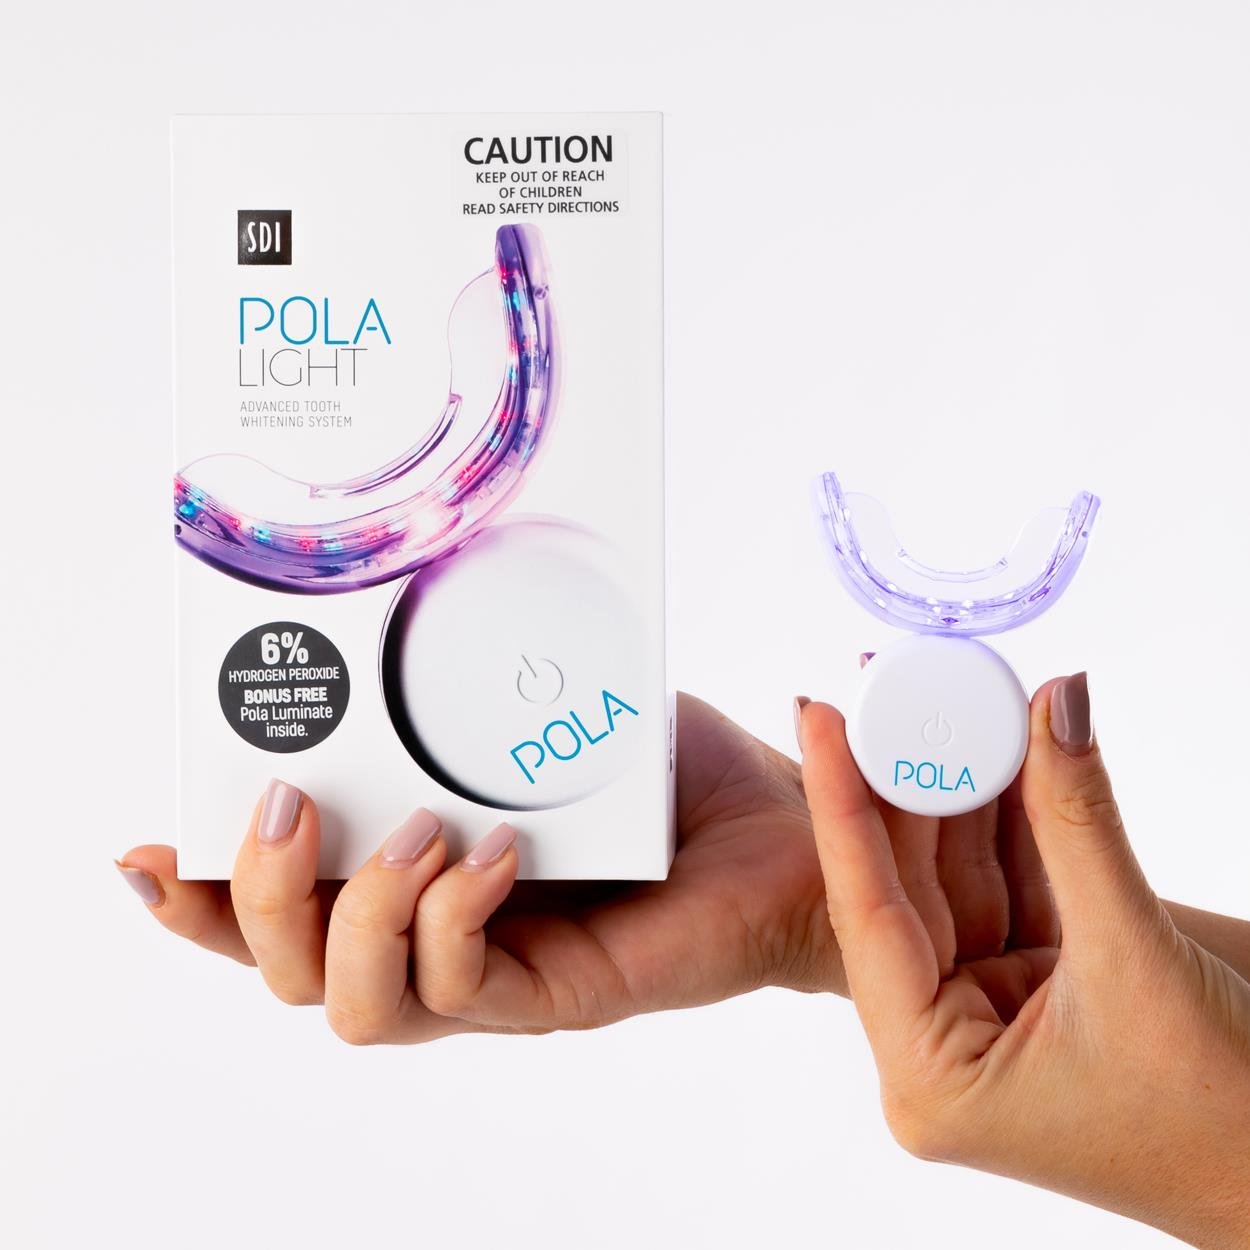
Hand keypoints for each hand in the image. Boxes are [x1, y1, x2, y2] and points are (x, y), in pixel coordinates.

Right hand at [116, 692, 840, 1041]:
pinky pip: (458, 989)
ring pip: (355, 1004)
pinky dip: (450, 916)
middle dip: (248, 898)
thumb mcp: (552, 706)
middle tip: (283, 805)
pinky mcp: (555, 993)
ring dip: (352, 910)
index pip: (282, 909)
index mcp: (416, 871)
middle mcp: (438, 931)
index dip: (197, 892)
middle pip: (288, 971)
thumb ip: (476, 686)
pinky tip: (496, 852)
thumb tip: (398, 623)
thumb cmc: (671, 771)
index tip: (144, 841)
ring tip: (412, 828)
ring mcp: (494, 972)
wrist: (786, 829)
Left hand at [797, 674, 1249, 1248]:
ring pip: (958, 877)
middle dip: (905, 782)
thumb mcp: (1134, 955)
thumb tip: (1057, 700)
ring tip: (948, 698)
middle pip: (905, 886)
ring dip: (962, 791)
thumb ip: (1079, 820)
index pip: (866, 910)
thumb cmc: (1226, 1117)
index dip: (842, 801)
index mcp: (928, 1073)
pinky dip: (1011, 819)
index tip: (821, 714)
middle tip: (888, 684)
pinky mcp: (1028, 988)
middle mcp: (937, 1045)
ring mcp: (982, 1014)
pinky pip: (1009, 885)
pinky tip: (1005, 748)